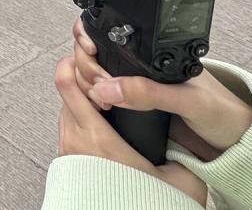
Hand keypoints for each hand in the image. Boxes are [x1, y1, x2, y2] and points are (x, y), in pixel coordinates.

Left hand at [55, 57, 207, 204]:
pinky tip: (101, 120)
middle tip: (104, 75)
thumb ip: (182, 148)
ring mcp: (67, 149)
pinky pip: (67, 126)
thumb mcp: (180, 175)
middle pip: (65, 91)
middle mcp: (75, 141)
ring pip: (66, 108)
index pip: (68, 84)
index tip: (91, 57)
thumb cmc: (152, 203)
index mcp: (98, 138)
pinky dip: (80, 117)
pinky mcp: (66, 158)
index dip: (74, 64)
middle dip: (82, 78)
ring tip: (105, 98)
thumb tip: (186, 125)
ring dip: (81, 99)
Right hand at [72, 20, 251, 158]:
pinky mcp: (133, 103)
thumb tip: (105, 88)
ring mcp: (134, 82)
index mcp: (153, 51)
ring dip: (86, 84)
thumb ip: (149, 93)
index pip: (106, 31)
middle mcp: (139, 62)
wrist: (236, 141)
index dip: (87, 39)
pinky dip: (92, 99)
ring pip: (92, 72)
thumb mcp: (188, 101)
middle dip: (86, 68)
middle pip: (91, 52)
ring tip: (100, 102)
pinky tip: (100, 108)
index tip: (88, 55)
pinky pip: (101, 94)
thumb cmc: (222, 113)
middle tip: (98, 90)